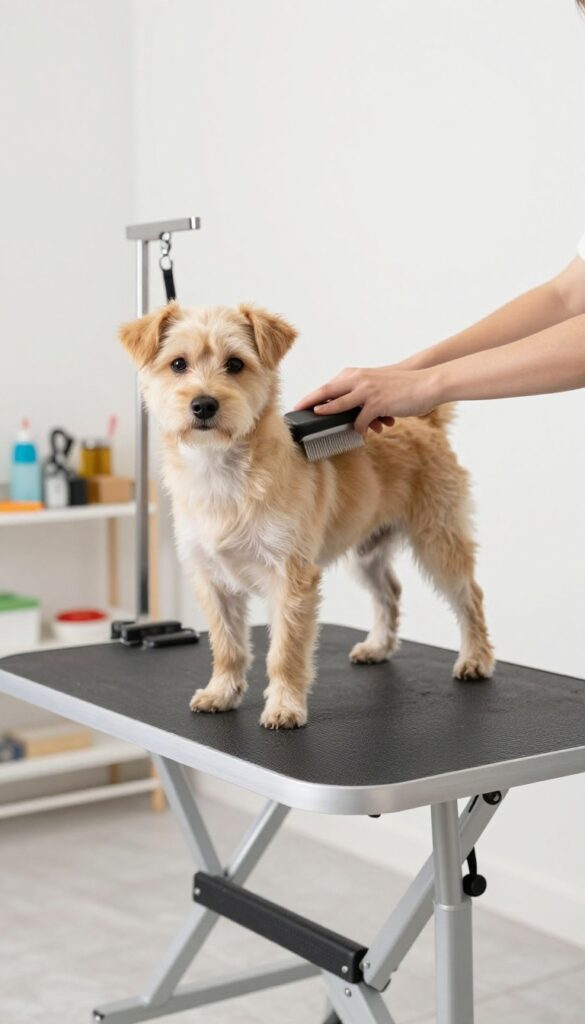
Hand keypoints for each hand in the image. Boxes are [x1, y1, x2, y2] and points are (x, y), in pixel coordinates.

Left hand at [294, 365, 437, 434]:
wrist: (425, 383)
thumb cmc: (400, 386)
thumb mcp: (376, 384)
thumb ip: (359, 394)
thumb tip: (346, 411)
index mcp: (356, 375)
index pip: (328, 386)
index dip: (312, 395)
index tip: (299, 404)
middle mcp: (358, 380)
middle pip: (327, 392)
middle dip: (309, 402)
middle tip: (297, 411)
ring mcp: (367, 391)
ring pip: (340, 405)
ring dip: (328, 415)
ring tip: (318, 421)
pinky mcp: (377, 403)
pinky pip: (361, 420)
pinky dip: (359, 429)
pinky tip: (361, 434)